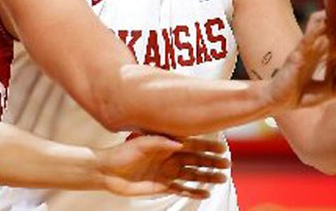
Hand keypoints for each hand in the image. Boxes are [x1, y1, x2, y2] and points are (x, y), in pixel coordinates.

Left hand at [96, 136, 228, 198]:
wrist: (108, 171)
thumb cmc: (122, 153)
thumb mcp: (141, 143)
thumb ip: (161, 142)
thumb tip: (181, 142)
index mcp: (166, 144)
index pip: (191, 145)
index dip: (207, 147)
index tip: (222, 148)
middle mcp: (169, 158)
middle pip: (196, 160)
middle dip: (211, 162)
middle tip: (227, 165)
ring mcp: (167, 172)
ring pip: (192, 175)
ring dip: (207, 177)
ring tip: (221, 179)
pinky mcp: (162, 186)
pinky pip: (181, 189)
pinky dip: (193, 191)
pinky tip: (205, 193)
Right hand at [266, 11, 335, 111]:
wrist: (284, 103)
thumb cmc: (305, 95)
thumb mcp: (332, 91)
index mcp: (327, 55)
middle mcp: (317, 49)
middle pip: (331, 28)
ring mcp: (306, 50)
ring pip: (317, 29)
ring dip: (327, 18)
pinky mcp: (296, 55)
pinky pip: (305, 40)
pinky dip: (314, 32)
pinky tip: (322, 25)